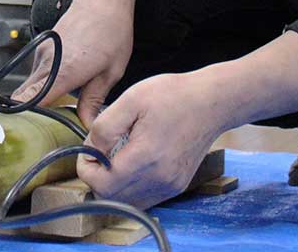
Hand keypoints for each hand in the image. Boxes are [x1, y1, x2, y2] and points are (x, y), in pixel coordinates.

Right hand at [12, 0, 142, 127]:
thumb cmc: (111, 30)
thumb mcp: (112, 71)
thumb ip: (95, 100)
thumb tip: (87, 125)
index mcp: (64, 70)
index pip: (30, 100)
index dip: (25, 118)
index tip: (26, 133)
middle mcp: (46, 62)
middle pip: (24, 97)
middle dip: (29, 115)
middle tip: (43, 131)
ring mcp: (41, 53)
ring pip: (30, 86)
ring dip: (39, 99)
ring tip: (57, 111)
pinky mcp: (43, 48)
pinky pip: (37, 74)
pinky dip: (44, 85)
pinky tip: (60, 90)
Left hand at [77, 71, 223, 208]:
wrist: (212, 102)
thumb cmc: (174, 96)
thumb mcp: (131, 99)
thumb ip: (105, 127)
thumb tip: (91, 150)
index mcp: (146, 157)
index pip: (101, 184)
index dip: (86, 169)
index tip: (89, 151)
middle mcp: (160, 179)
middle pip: (111, 197)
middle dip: (96, 178)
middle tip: (99, 153)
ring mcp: (170, 186)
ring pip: (126, 202)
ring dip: (112, 186)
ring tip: (115, 158)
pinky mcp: (177, 186)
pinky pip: (144, 199)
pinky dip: (130, 188)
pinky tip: (131, 165)